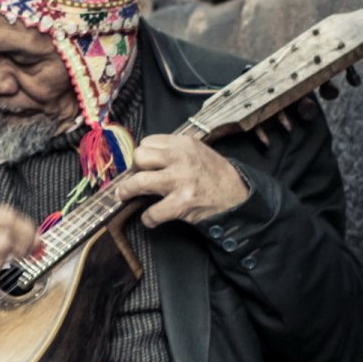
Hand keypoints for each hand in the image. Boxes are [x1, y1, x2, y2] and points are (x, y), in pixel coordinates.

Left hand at [116, 135, 249, 226]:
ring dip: (127, 191)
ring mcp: (181, 180)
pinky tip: (151, 219)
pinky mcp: (182, 203)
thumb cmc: (214, 175)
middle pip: (139, 157)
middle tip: (134, 180)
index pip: (147, 142)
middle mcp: (181, 158)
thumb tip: (143, 159)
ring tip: (124, 196)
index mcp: (183, 143)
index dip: (142, 156)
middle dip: (133, 170)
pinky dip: (148, 218)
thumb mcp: (197, 152)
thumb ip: (173, 151)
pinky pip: (152, 212)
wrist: (238, 195)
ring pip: (139, 181)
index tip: (143, 166)